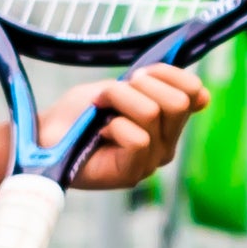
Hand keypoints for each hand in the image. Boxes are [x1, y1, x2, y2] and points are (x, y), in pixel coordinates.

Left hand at [49, 64, 209, 193]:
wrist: (45, 134)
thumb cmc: (80, 112)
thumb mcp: (121, 88)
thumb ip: (157, 87)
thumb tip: (201, 94)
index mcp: (169, 121)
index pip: (194, 92)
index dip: (168, 74)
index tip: (137, 75)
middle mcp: (167, 143)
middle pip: (177, 102)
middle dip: (138, 87)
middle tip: (112, 93)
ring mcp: (152, 161)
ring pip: (152, 113)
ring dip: (118, 101)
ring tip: (100, 110)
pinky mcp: (133, 173)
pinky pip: (137, 138)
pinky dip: (112, 126)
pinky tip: (99, 133)